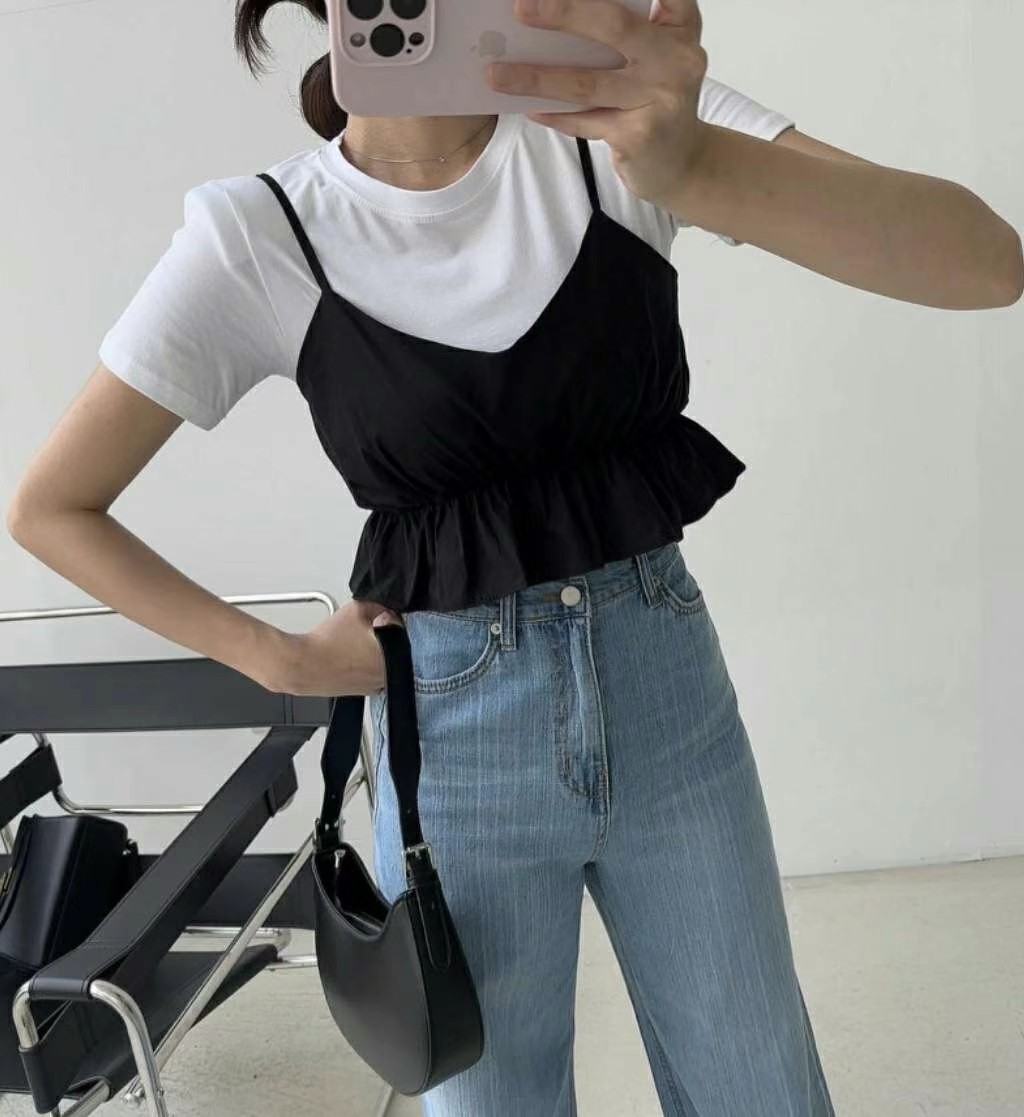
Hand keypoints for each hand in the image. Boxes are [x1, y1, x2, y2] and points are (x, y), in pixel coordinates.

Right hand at [266, 599, 403, 697]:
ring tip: (351, 643)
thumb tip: (385, 611)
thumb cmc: (326, 643)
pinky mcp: (359, 692)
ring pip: (380, 660)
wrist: (301, 665)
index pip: (400, 630)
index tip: (375, 618)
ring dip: (371, 651)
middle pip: (392, 647)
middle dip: (380, 635)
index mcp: (392, 656)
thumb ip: (379, 607)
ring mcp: (372, 687)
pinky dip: (360, 664)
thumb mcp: (357, 609)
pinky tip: (347, 655)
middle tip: (360, 630)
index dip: (386, 619)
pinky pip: (367, 672)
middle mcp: (386, 676)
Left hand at [486, 0, 708, 208]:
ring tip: (496, 73)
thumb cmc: (657, 101)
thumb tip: (551, 17)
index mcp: (679, 27)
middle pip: (614, 26)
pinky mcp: (640, 136)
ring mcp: (660, 99)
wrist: (682, 164)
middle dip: (563, 13)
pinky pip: (585, 121)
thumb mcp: (653, 57)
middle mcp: (677, 58)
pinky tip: (528, 108)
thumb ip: (622, 32)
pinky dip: (554, 115)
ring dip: (536, 78)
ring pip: (587, 83)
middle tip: (520, 9)